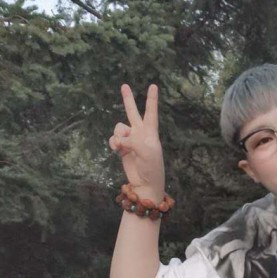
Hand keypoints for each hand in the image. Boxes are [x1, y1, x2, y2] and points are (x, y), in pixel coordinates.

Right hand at [108, 84, 164, 200]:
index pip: (151, 113)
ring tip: (121, 146)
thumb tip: (119, 140)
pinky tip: (116, 149)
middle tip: (124, 86)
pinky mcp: (122, 148)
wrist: (145, 184)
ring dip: (118, 135)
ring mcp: (131, 141)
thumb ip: (132, 140)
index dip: (151, 99)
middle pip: (133, 113)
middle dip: (128, 100)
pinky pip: (114, 139)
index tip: (153, 86)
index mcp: (150, 133)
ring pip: (119, 128)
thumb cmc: (151, 168)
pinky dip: (113, 143)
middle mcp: (140, 134)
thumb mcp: (146, 151)